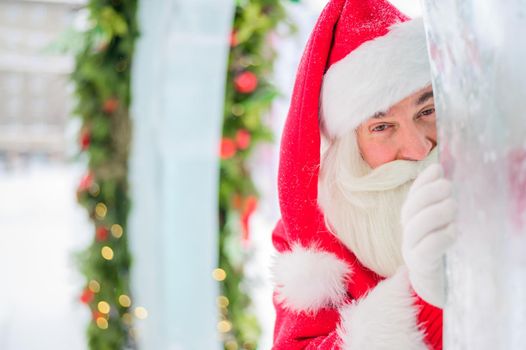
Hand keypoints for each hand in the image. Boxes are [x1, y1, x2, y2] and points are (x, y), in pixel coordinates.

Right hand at [401, 163, 455, 307]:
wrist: (436, 286)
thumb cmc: (440, 251)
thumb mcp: (439, 224)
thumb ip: (438, 203)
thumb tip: (440, 172)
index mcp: (411, 221)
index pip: (412, 196)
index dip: (422, 182)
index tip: (437, 168)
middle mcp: (407, 233)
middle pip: (410, 209)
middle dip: (428, 194)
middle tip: (448, 186)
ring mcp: (410, 250)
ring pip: (415, 227)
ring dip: (434, 213)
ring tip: (453, 207)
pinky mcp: (420, 266)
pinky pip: (426, 249)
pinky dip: (439, 237)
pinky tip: (453, 232)